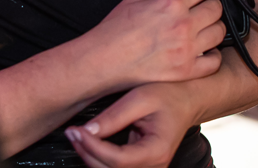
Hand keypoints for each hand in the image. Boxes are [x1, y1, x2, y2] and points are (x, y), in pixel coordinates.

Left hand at [65, 83, 194, 167]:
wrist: (186, 101)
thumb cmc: (168, 96)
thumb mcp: (141, 98)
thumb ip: (115, 116)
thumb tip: (87, 130)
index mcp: (157, 151)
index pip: (118, 159)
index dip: (92, 147)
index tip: (75, 130)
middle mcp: (154, 166)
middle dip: (87, 153)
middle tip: (71, 131)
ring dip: (90, 157)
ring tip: (76, 135)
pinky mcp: (141, 166)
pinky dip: (98, 159)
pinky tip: (87, 142)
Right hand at [85, 0, 224, 90]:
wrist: (104, 61)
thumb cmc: (114, 31)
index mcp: (170, 3)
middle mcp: (183, 24)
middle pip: (216, 8)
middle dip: (210, 5)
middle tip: (202, 9)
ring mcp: (187, 49)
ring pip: (220, 32)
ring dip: (213, 28)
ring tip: (203, 29)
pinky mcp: (187, 71)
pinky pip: (215, 61)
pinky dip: (212, 55)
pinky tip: (203, 51)